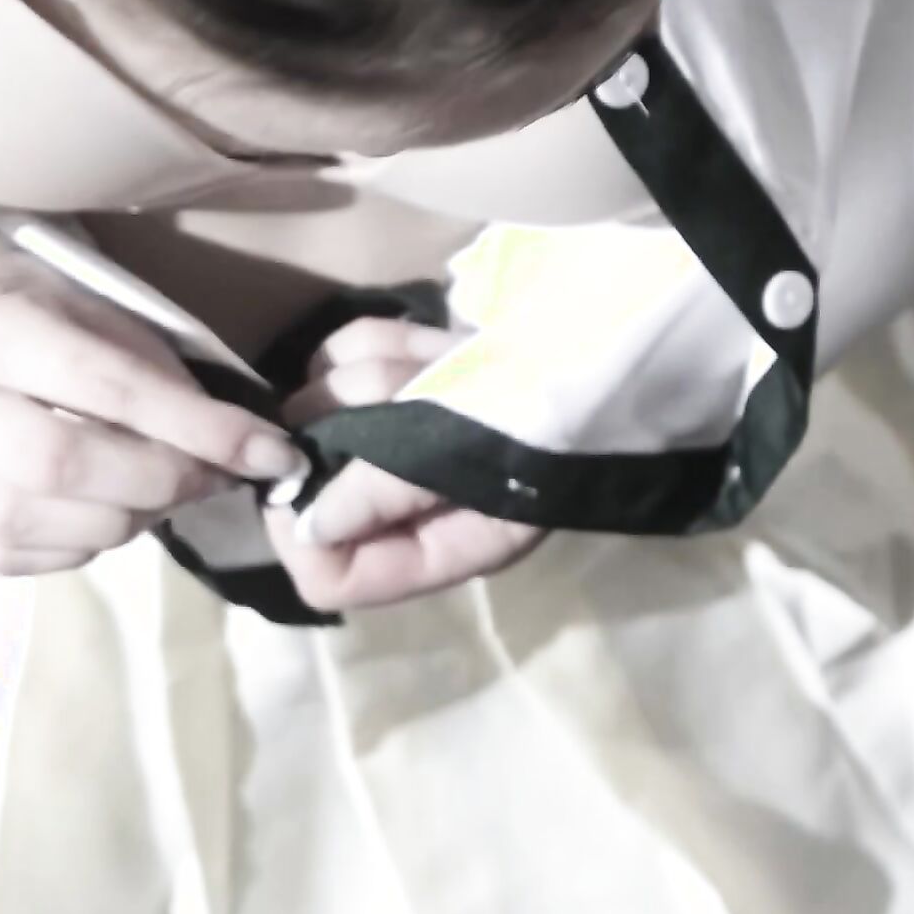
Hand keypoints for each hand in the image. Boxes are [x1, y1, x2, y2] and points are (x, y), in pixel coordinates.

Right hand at [0, 238, 306, 575]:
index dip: (197, 428)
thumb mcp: (100, 309)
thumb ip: (161, 376)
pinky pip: (18, 557)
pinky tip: (102, 510)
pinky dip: (81, 544)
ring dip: (127, 519)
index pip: (106, 388)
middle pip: (65, 466)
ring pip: (43, 524)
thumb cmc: (38, 305)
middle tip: (211, 478)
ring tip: (159, 492)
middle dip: (161, 481)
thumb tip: (243, 453)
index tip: (270, 453)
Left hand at [265, 315, 547, 611]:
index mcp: (430, 546)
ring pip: (318, 402)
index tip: (312, 470)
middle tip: (397, 394)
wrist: (609, 341)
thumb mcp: (477, 463)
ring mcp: (396, 432)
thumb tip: (305, 528)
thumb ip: (388, 494)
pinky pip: (342, 353)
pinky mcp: (398, 373)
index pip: (330, 576)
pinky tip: (436, 337)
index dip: (304, 531)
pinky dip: (382, 338)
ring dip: (373, 371)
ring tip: (439, 359)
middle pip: (310, 481)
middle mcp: (404, 498)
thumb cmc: (550, 414)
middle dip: (342, 425)